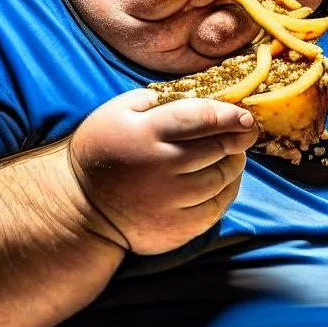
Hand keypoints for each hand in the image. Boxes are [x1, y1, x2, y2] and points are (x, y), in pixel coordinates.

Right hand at [67, 90, 256, 253]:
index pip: (204, 119)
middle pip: (220, 149)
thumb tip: (206, 98)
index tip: (246, 118)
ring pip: (223, 178)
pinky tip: (220, 180)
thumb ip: (160, 99)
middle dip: (238, 139)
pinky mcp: (178, 228)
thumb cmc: (104, 151)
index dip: (232, 117)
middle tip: (243, 133)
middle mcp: (161, 167)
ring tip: (229, 155)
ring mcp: (170, 201)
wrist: (82, 208)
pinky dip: (228, 190)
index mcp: (146, 132)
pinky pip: (219, 206)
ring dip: (234, 163)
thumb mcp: (118, 111)